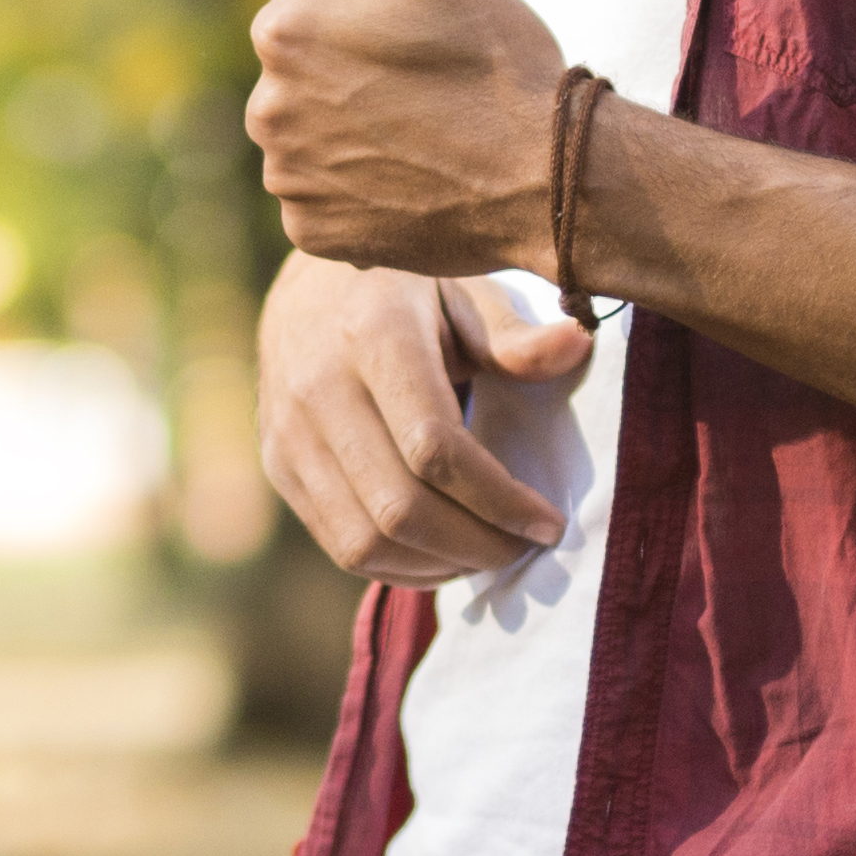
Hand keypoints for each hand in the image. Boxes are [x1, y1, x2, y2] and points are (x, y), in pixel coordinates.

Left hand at [247, 0, 565, 281]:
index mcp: (285, 28)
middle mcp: (266, 106)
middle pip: (304, 79)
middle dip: (351, 80)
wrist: (546, 175)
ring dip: (353, 138)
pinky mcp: (312, 235)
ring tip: (426, 139)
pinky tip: (413, 183)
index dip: (368, 22)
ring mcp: (287, 177)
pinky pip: (322, 202)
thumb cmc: (496, 57)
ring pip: (313, 140)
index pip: (308, 13)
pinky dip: (358, 196)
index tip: (421, 42)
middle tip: (429, 93)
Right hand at [255, 250, 597, 583]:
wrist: (308, 288)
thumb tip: (577, 348)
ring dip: (439, 565)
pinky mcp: (278, 467)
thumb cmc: (410, 291)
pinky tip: (446, 556)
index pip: (434, 446)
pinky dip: (400, 568)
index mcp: (373, 335)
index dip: (498, 499)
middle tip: (525, 547)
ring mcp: (289, 433)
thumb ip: (514, 336)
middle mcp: (318, 388)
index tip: (549, 523)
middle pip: (399, 507)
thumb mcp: (465, 293)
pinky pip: (340, 545)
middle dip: (475, 544)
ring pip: (365, 540)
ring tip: (490, 553)